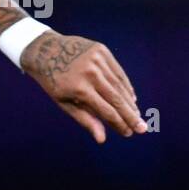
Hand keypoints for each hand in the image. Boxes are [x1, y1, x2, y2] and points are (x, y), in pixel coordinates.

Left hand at [21, 32, 146, 142]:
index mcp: (79, 88)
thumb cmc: (54, 82)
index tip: (129, 133)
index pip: (106, 110)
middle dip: (130, 115)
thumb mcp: (65, 103)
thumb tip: (102, 139)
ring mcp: (98, 59)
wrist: (46, 50)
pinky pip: (118, 72)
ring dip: (130, 102)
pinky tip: (131, 98)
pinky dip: (125, 86)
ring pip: (119, 85)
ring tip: (137, 115)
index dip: (119, 123)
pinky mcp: (102, 50)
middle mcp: (91, 73)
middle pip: (117, 98)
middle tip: (142, 128)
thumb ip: (85, 119)